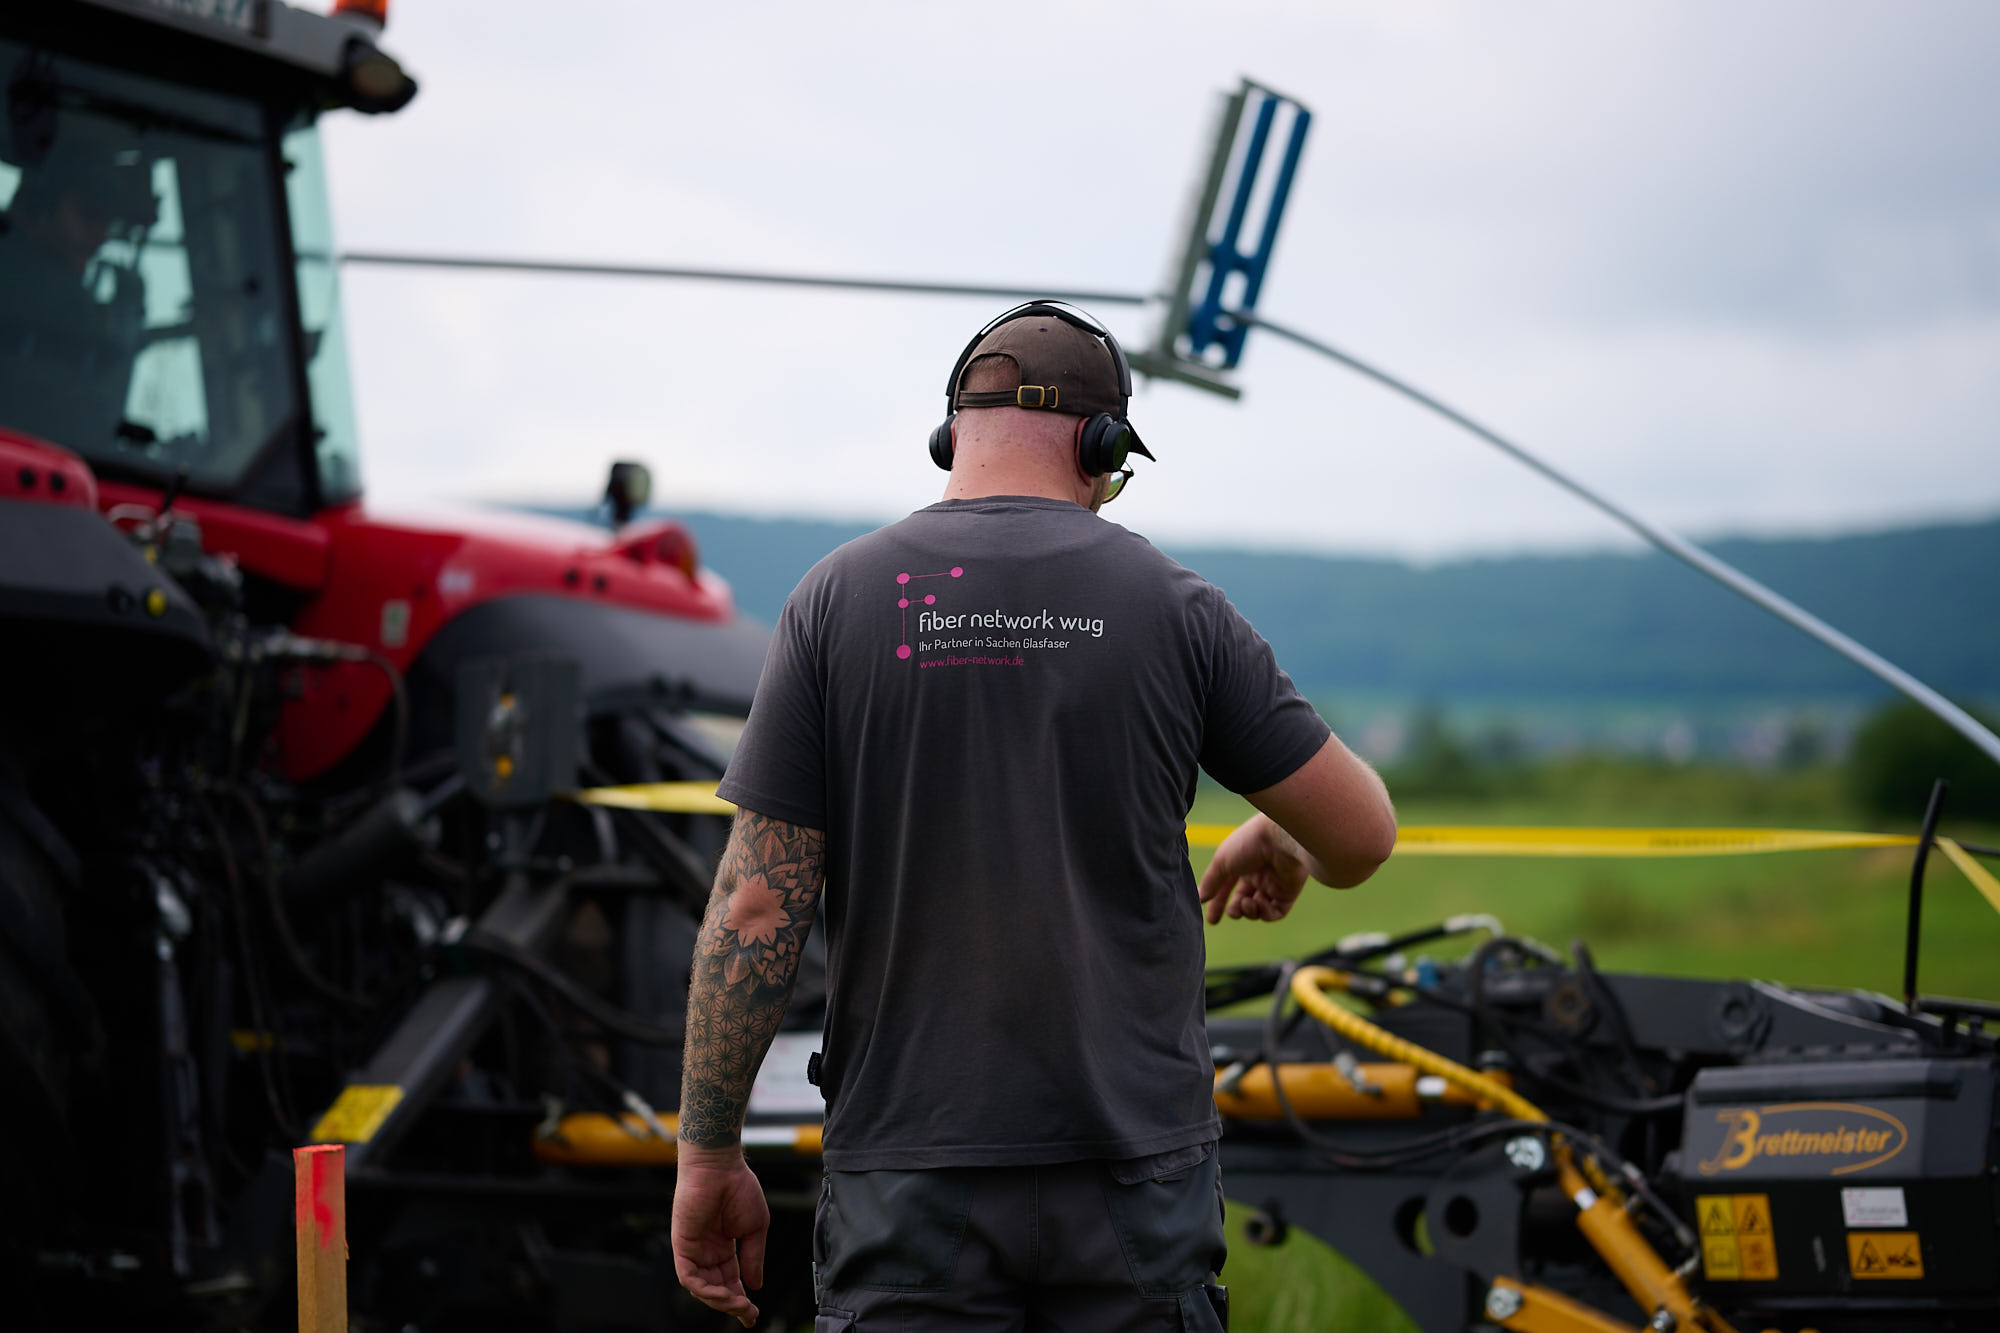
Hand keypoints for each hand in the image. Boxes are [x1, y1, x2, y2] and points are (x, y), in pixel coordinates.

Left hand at [671, 1145, 769, 1326]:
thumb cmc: (738, 1187)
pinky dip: (704, 1289)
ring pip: (701, 1287)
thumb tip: (756, 1285)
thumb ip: (754, 1257)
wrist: (720, 1165)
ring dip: (720, 1300)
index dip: (741, 1298)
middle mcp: (706, 1251)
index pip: (730, 1280)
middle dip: (732, 1304)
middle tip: (748, 1314)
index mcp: (724, 1247)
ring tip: (739, 1305)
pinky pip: (688, 1276)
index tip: (753, 1314)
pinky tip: (723, 1293)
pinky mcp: (681, 1244)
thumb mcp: (756, 1228)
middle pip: (716, 1288)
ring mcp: (693, 1249)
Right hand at [1199, 814, 1312, 924]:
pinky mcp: (1288, 893)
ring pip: (1257, 910)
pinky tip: (1260, 902)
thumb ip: (1210, 882)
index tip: (1211, 920)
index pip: (1226, 888)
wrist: (1281, 839)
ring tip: (1247, 902)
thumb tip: (1200, 898)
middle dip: (1235, 911)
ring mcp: (1273, 885)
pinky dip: (1265, 913)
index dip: (1218, 903)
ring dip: (1249, 911)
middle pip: (1242, 901)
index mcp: (1241, 865)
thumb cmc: (1249, 844)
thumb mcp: (1222, 862)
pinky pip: (1275, 913)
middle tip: (1232, 913)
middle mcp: (1257, 875)